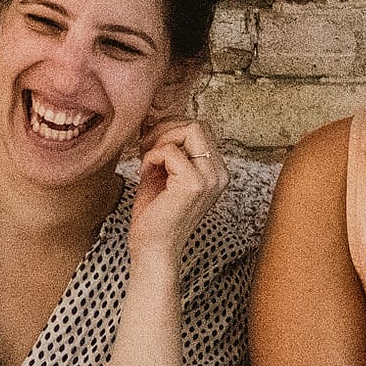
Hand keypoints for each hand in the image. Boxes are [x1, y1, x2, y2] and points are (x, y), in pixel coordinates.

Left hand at [129, 118, 225, 269]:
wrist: (152, 248)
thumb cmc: (155, 213)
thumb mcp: (163, 172)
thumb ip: (168, 147)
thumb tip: (155, 117)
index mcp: (215, 171)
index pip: (200, 129)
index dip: (172, 129)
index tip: (151, 144)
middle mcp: (219, 174)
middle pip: (197, 124)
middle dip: (166, 129)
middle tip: (146, 148)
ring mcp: (210, 179)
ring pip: (190, 129)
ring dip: (160, 140)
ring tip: (148, 160)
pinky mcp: (195, 184)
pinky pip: (171, 150)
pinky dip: (152, 156)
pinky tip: (146, 173)